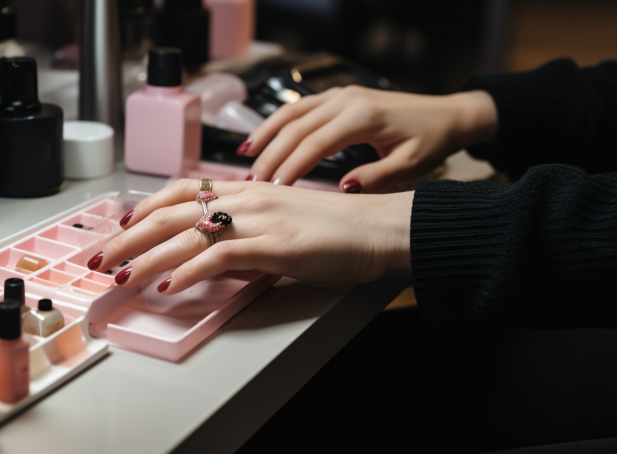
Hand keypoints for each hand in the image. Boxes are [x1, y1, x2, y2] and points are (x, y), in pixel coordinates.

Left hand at [89, 179, 412, 293]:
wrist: (376, 228)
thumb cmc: (333, 228)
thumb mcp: (278, 222)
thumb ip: (241, 234)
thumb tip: (209, 255)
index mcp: (245, 190)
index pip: (181, 190)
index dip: (145, 206)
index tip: (122, 224)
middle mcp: (245, 199)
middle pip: (170, 213)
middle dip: (128, 237)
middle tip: (100, 257)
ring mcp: (258, 220)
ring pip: (186, 235)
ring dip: (146, 257)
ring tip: (120, 275)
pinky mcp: (273, 246)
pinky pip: (219, 257)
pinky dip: (189, 272)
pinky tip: (169, 287)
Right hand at [239, 86, 496, 191]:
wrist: (447, 115)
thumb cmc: (430, 142)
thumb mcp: (410, 166)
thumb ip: (376, 179)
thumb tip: (341, 189)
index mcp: (363, 116)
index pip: (316, 142)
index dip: (292, 165)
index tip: (275, 188)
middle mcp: (346, 99)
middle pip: (296, 126)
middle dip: (272, 153)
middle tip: (253, 180)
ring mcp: (340, 94)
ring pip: (292, 112)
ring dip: (267, 133)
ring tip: (245, 156)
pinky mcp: (338, 95)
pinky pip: (300, 107)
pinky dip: (278, 122)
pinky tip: (263, 137)